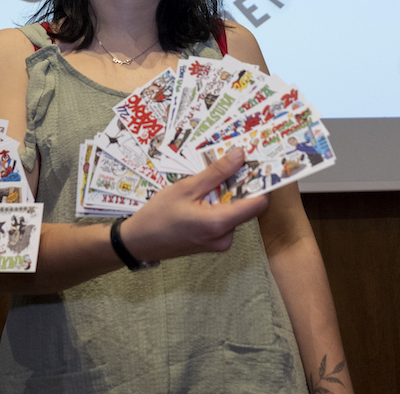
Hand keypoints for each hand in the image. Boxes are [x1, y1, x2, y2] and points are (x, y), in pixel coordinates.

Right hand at [119, 148, 268, 262]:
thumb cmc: (158, 215)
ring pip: (235, 211)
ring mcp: (220, 242)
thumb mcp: (186, 188)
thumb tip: (240, 155)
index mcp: (220, 224)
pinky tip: (200, 198)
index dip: (261, 182)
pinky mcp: (214, 243)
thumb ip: (216, 173)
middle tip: (226, 165)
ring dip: (226, 195)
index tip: (256, 164)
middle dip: (238, 185)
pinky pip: (225, 219)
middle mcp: (225, 237)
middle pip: (246, 205)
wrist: (139, 242)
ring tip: (205, 183)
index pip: (258, 203)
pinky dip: (218, 206)